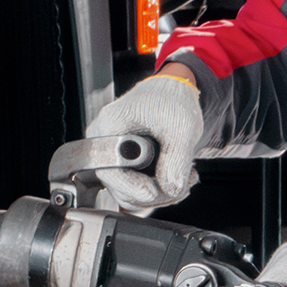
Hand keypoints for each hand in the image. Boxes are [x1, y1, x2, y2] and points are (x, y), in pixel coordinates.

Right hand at [53, 69, 202, 215]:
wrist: (172, 93)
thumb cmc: (171, 100)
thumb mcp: (182, 128)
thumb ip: (176, 161)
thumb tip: (171, 189)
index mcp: (110, 127)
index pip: (111, 171)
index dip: (133, 186)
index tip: (155, 192)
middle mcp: (103, 142)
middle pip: (119, 187)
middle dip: (155, 193)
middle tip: (182, 186)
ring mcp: (111, 155)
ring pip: (129, 192)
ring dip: (159, 194)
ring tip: (183, 178)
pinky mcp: (122, 163)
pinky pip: (134, 187)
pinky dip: (156, 189)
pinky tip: (173, 177)